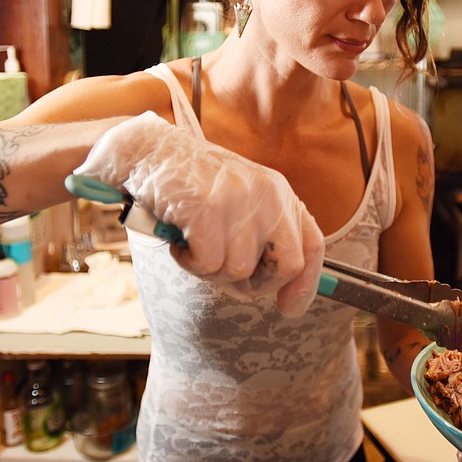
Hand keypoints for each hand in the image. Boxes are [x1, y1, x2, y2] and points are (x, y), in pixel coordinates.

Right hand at [76, 111, 324, 316]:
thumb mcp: (240, 202)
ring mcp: (240, 200)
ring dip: (210, 269)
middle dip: (256, 284)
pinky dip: (188, 262)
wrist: (149, 152)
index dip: (305, 285)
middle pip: (287, 266)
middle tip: (223, 271)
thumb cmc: (193, 187)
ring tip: (193, 242)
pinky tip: (179, 239)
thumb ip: (263, 236)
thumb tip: (287, 294)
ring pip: (239, 271)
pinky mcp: (209, 209)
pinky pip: (207, 265)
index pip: (312, 245)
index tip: (289, 309)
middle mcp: (268, 194)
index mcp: (280, 192)